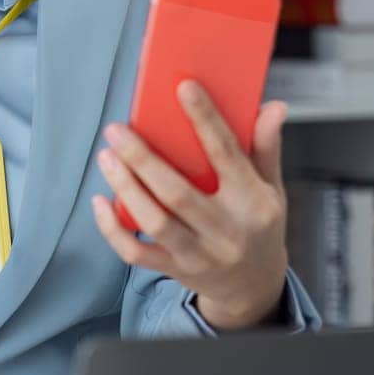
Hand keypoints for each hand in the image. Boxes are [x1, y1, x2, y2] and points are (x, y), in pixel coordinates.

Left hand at [91, 81, 289, 329]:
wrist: (254, 286)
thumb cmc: (259, 226)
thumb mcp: (273, 188)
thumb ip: (266, 148)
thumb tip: (274, 107)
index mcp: (251, 201)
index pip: (227, 154)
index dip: (205, 119)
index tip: (183, 88)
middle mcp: (225, 229)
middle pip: (177, 192)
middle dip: (142, 158)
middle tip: (117, 129)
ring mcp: (198, 254)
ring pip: (154, 221)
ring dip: (125, 187)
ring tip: (106, 157)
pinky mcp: (175, 270)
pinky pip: (136, 253)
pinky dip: (112, 229)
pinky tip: (100, 201)